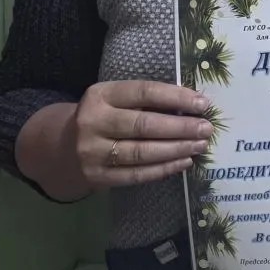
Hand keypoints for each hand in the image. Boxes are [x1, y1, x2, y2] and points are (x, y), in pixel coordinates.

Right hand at [73, 80, 213, 188]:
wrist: (62, 146)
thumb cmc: (104, 116)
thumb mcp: (116, 99)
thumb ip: (147, 100)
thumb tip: (194, 105)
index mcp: (101, 95)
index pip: (144, 92)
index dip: (176, 97)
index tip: (203, 103)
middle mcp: (93, 122)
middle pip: (144, 125)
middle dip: (181, 127)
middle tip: (206, 129)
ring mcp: (92, 152)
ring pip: (141, 152)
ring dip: (176, 149)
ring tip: (199, 146)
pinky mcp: (96, 177)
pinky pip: (135, 175)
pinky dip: (163, 169)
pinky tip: (183, 162)